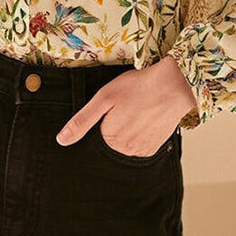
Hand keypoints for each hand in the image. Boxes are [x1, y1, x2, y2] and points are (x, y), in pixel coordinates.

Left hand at [56, 55, 196, 156]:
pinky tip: (146, 116)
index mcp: (110, 139)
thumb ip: (81, 121)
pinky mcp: (156, 146)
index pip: (96, 133)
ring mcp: (143, 150)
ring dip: (129, 126)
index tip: (114, 105)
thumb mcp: (104, 98)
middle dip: (115, 122)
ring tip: (138, 108)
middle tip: (127, 104)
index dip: (104, 115)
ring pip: (126, 140)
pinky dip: (141, 130)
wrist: (174, 84)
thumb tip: (61, 140)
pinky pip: (140, 142)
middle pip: (111, 138)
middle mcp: (127, 150)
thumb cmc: (138, 86)